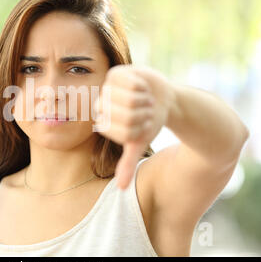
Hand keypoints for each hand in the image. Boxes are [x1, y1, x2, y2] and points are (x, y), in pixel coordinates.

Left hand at [94, 65, 175, 189]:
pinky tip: (141, 86)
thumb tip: (121, 188)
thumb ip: (128, 163)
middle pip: (128, 116)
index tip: (142, 124)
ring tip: (144, 99)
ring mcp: (106, 88)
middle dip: (144, 115)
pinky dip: (144, 87)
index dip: (141, 128)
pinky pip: (133, 84)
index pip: (124, 132)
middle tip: (145, 111)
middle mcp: (100, 105)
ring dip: (145, 101)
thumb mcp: (138, 142)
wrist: (160, 98)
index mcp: (103, 123)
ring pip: (131, 100)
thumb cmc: (148, 121)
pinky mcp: (115, 73)